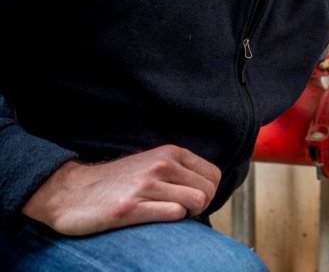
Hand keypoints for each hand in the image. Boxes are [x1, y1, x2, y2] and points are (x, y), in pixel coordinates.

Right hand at [22, 144, 220, 235]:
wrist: (70, 192)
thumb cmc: (118, 183)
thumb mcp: (153, 164)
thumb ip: (180, 170)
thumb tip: (210, 187)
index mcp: (170, 152)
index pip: (213, 175)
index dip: (208, 192)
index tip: (190, 200)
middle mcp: (161, 164)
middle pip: (208, 191)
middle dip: (200, 206)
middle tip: (179, 210)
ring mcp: (146, 185)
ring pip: (196, 201)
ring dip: (188, 214)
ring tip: (167, 214)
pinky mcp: (130, 208)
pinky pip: (174, 214)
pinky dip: (172, 220)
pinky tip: (154, 219)